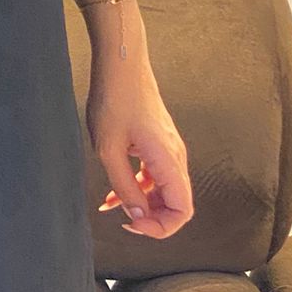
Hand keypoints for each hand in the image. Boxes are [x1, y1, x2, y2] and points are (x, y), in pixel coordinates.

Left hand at [84, 35, 193, 238]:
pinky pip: (156, 175)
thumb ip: (125, 188)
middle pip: (176, 204)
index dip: (160, 227)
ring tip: (112, 206)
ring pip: (165, 190)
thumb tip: (138, 217)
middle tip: (122, 219)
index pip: (182, 211)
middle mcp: (175, 156)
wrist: (121, 64)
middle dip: (151, 218)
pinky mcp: (159, 142)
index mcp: (168, 159)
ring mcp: (169, 148)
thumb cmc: (114, 100)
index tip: (131, 223)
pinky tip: (114, 192)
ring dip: (143, 203)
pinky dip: (139, 187)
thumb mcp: (109, 151)